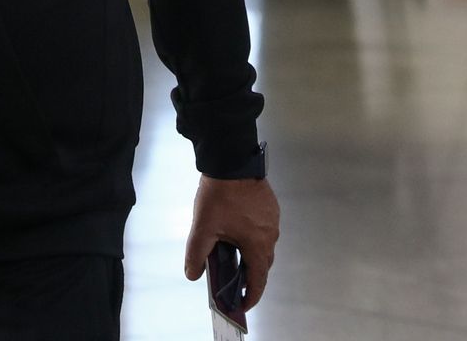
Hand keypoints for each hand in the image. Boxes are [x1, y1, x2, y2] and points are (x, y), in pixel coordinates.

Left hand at [184, 175, 280, 312]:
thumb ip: (196, 255)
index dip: (251, 296)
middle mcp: (270, 234)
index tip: (243, 304)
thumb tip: (193, 274)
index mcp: (258, 244)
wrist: (231, 161)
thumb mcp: (203, 228)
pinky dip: (253, 238)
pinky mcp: (270, 207)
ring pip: (264, 246)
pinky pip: (264, 230)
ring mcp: (272, 219)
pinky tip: (237, 233)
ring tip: (233, 257)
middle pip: (263, 264)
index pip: (258, 279)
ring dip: (251, 255)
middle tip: (235, 284)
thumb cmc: (220, 195)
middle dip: (250, 276)